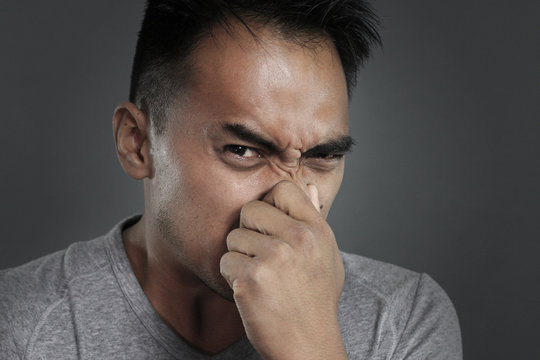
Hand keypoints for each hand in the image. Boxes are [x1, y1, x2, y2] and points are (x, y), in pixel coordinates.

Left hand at [220, 181, 346, 359]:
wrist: (308, 345)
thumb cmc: (316, 300)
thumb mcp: (327, 256)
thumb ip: (314, 220)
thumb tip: (307, 187)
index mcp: (317, 229)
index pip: (283, 189)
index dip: (271, 204)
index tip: (271, 225)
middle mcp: (297, 238)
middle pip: (250, 209)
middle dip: (249, 231)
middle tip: (261, 256)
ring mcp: (274, 258)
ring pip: (234, 237)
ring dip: (240, 257)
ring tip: (260, 277)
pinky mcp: (251, 278)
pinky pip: (225, 261)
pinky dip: (232, 276)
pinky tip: (251, 291)